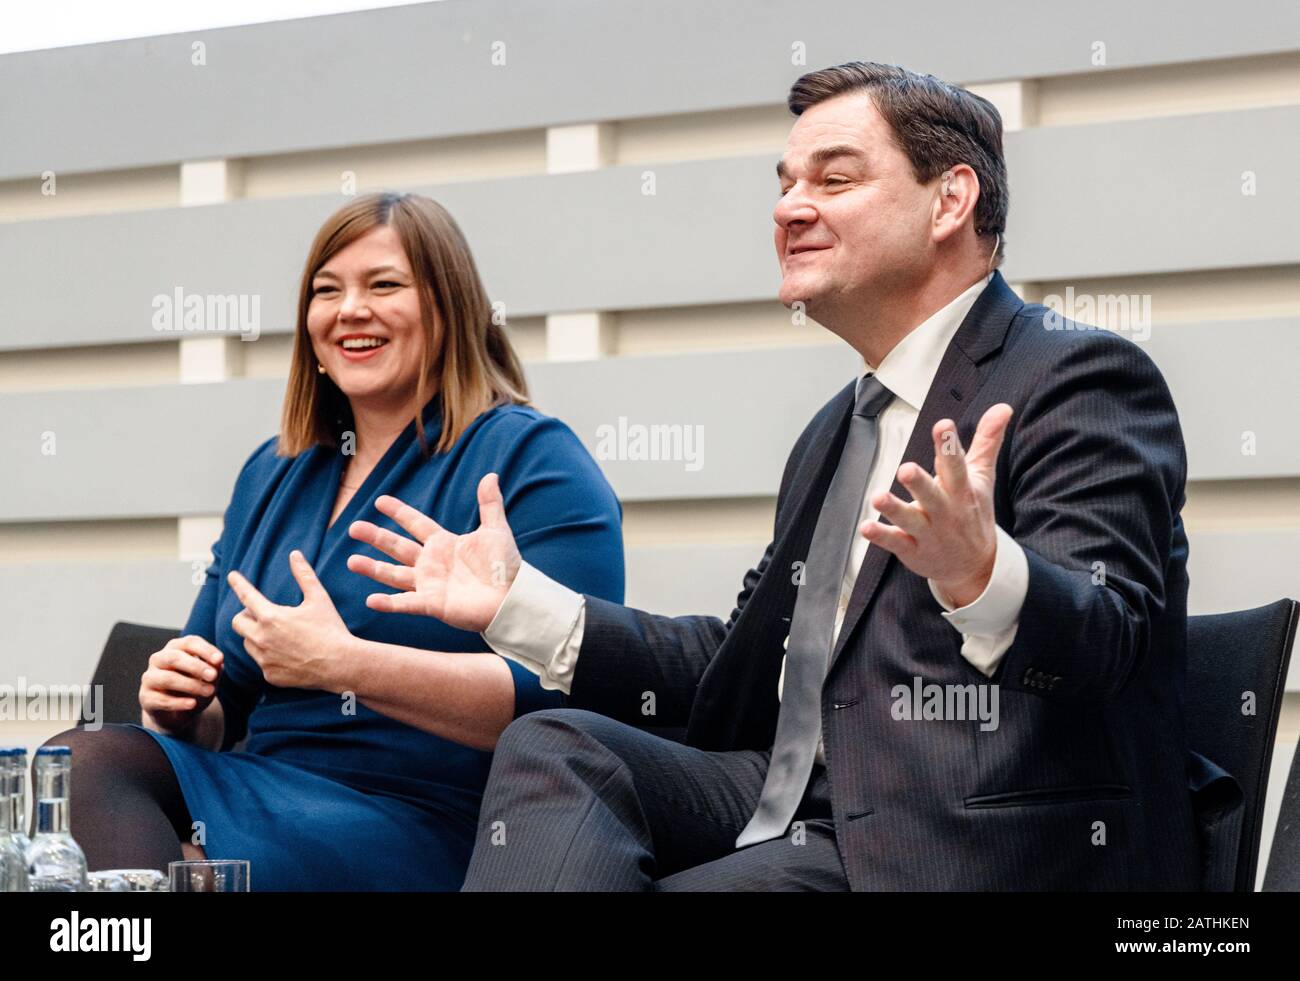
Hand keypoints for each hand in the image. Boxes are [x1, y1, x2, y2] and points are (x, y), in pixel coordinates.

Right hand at [139, 634, 223, 736]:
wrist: (180, 712)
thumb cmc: (196, 686)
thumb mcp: (209, 678)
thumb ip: (214, 668)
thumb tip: (218, 662)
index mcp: (176, 648)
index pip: (189, 642)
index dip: (204, 650)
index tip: (219, 659)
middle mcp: (159, 659)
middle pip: (174, 657)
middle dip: (196, 666)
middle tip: (213, 676)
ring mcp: (149, 678)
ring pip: (168, 678)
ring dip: (191, 685)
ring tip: (209, 691)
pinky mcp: (146, 697)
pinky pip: (160, 699)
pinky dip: (179, 702)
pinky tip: (192, 704)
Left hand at [226, 551, 352, 691]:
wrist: (341, 664)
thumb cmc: (331, 629)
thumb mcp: (318, 598)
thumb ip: (304, 575)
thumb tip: (295, 555)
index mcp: (271, 617)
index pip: (246, 596)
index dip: (238, 584)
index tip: (232, 576)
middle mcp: (262, 638)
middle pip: (238, 622)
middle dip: (246, 615)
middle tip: (262, 613)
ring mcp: (264, 659)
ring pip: (248, 643)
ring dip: (256, 636)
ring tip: (279, 635)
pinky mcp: (270, 675)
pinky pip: (261, 662)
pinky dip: (268, 655)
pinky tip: (287, 654)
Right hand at [346, 472, 519, 632]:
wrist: (513, 598)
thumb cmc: (506, 567)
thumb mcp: (496, 531)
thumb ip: (490, 504)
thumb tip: (491, 475)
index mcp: (444, 543)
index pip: (416, 524)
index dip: (399, 512)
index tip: (380, 500)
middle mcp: (432, 563)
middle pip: (397, 547)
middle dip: (376, 537)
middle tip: (353, 527)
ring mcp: (429, 585)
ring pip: (394, 575)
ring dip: (373, 568)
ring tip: (351, 561)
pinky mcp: (433, 605)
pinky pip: (406, 603)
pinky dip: (389, 603)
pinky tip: (370, 599)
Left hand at [861, 403, 1013, 607]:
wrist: (976, 566)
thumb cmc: (973, 511)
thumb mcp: (982, 477)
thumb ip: (987, 441)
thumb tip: (1003, 406)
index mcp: (962, 490)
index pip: (956, 465)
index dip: (948, 446)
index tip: (943, 426)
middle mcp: (946, 512)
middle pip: (933, 495)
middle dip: (920, 483)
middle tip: (906, 469)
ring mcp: (929, 533)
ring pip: (910, 521)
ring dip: (894, 510)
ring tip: (877, 497)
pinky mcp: (913, 551)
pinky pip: (895, 543)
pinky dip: (880, 536)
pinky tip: (866, 527)